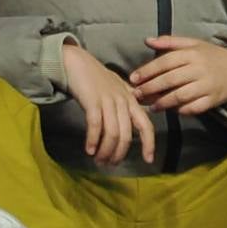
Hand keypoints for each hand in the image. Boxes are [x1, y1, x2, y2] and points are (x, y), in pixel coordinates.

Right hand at [64, 42, 156, 164]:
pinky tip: (89, 150)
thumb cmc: (97, 78)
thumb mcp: (119, 90)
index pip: (146, 125)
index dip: (149, 143)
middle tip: (110, 164)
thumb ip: (128, 105)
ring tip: (98, 160)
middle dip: (119, 153)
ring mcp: (108, 100)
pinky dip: (93, 140)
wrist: (77, 63)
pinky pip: (95, 125)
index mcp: (132, 100)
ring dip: (106, 151)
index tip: (149, 160)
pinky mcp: (92, 101)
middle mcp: (123, 101)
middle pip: (127, 134)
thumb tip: (138, 123)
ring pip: (112, 133)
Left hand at [130, 36, 226, 115]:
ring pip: (180, 96)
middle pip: (170, 80)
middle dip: (150, 88)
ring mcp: (207, 85)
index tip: (133, 79)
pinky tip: (172, 110)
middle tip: (137, 95)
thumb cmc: (212, 56)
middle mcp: (200, 68)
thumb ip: (170, 42)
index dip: (147, 71)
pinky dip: (181, 110)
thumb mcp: (193, 44)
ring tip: (151, 106)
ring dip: (162, 102)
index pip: (165, 62)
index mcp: (193, 53)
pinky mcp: (213, 100)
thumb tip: (147, 40)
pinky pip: (194, 107)